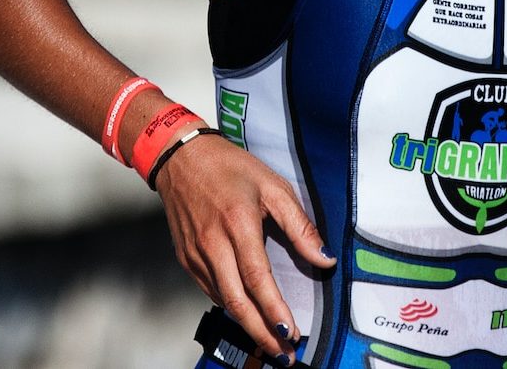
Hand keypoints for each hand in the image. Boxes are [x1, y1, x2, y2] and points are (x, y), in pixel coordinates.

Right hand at [155, 133, 335, 363]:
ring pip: (222, 300)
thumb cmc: (232, 168)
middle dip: (262, 333)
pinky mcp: (185, 259)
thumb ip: (299, 224)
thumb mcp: (273, 186)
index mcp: (237, 223)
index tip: (292, 332)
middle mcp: (213, 244)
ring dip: (247, 326)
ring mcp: (195, 254)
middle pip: (237, 301)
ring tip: (270, 343)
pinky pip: (210, 290)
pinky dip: (230, 307)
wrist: (182, 158)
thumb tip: (324, 258)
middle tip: (284, 354)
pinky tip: (246, 315)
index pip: (257, 277)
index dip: (274, 309)